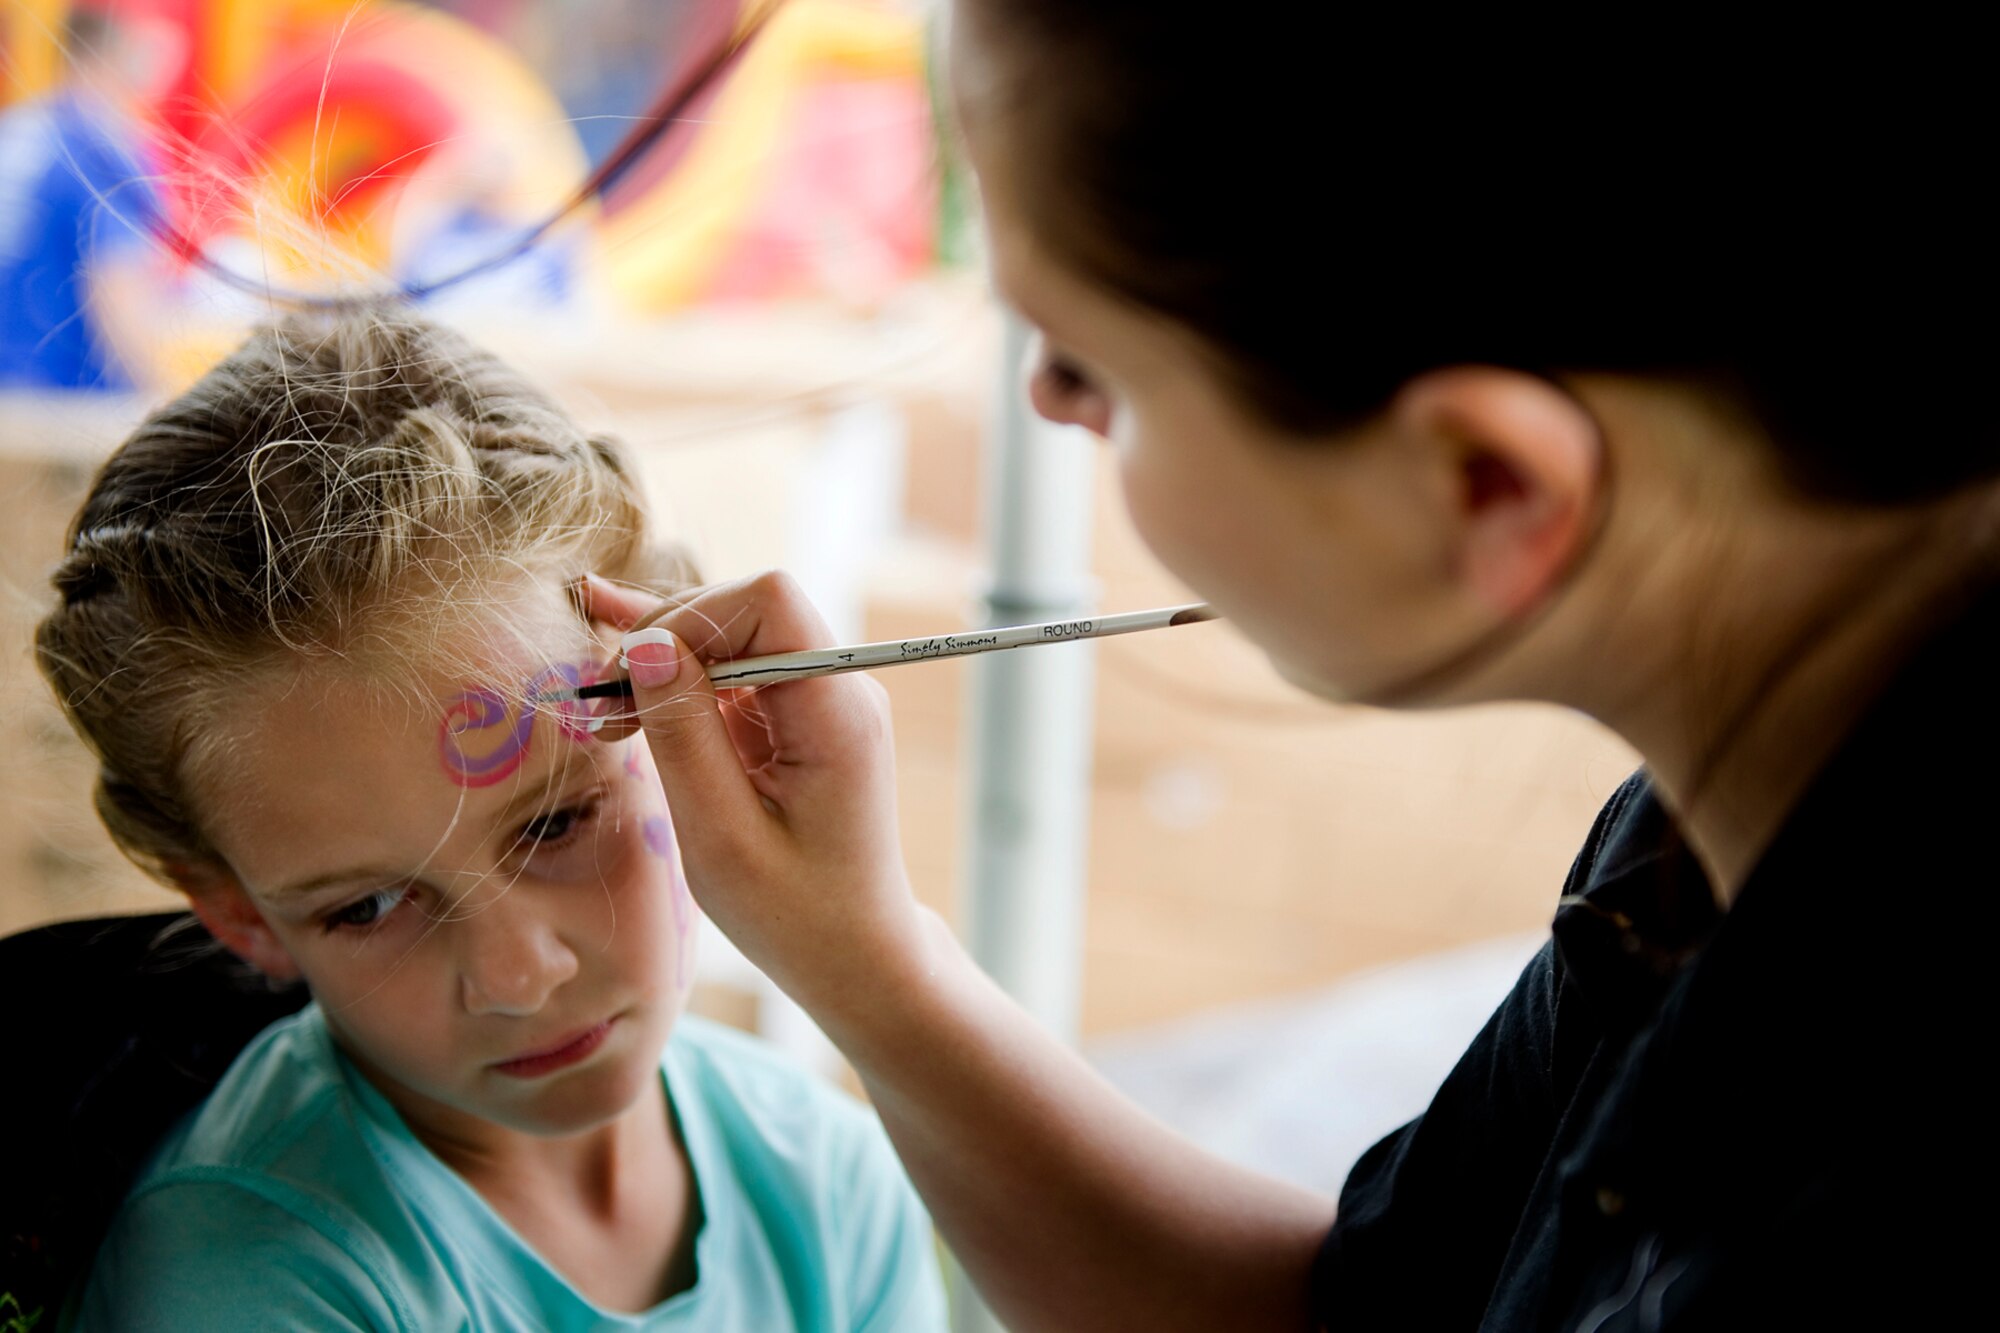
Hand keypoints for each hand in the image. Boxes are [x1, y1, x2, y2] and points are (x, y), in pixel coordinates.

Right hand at [579, 572, 929, 1014]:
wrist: (857, 957)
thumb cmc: (796, 915)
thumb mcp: (721, 836)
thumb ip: (683, 734)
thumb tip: (645, 642)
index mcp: (838, 711)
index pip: (768, 601)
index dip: (691, 619)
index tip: (634, 678)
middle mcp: (841, 688)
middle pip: (746, 610)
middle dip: (668, 642)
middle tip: (603, 707)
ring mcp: (823, 699)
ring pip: (734, 637)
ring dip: (666, 665)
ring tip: (605, 711)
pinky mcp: (801, 718)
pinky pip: (737, 673)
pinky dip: (683, 679)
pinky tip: (623, 656)